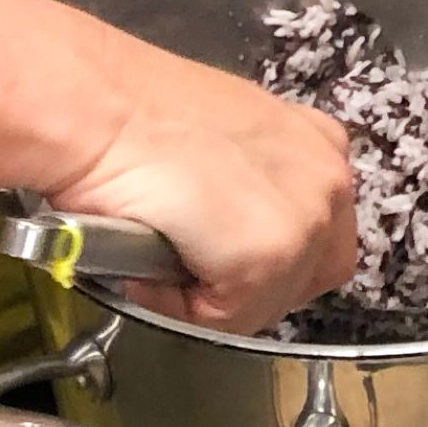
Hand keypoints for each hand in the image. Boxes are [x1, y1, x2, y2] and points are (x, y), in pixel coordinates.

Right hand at [38, 34, 359, 335]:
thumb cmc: (140, 117)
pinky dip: (182, 309)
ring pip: (266, 302)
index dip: (264, 261)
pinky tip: (149, 267)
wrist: (98, 107)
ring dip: (210, 299)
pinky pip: (228, 319)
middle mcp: (329, 178)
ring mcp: (307, 217)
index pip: (318, 238)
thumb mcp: (224, 140)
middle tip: (189, 265)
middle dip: (247, 286)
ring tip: (163, 256)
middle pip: (305, 276)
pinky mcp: (270, 253)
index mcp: (321, 146)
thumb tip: (235, 236)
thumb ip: (254, 185)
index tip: (215, 255)